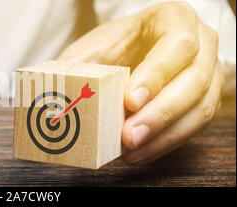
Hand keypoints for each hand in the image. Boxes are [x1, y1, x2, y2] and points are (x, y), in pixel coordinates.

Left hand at [57, 2, 224, 163]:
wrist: (137, 47)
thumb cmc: (117, 45)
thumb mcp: (93, 47)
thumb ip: (75, 65)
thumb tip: (47, 91)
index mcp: (175, 19)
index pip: (178, 44)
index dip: (156, 74)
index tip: (130, 101)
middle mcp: (201, 44)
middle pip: (195, 80)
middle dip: (160, 114)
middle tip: (129, 136)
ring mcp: (210, 72)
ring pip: (201, 108)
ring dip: (165, 135)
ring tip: (132, 150)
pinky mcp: (205, 99)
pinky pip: (195, 126)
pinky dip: (167, 143)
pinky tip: (141, 153)